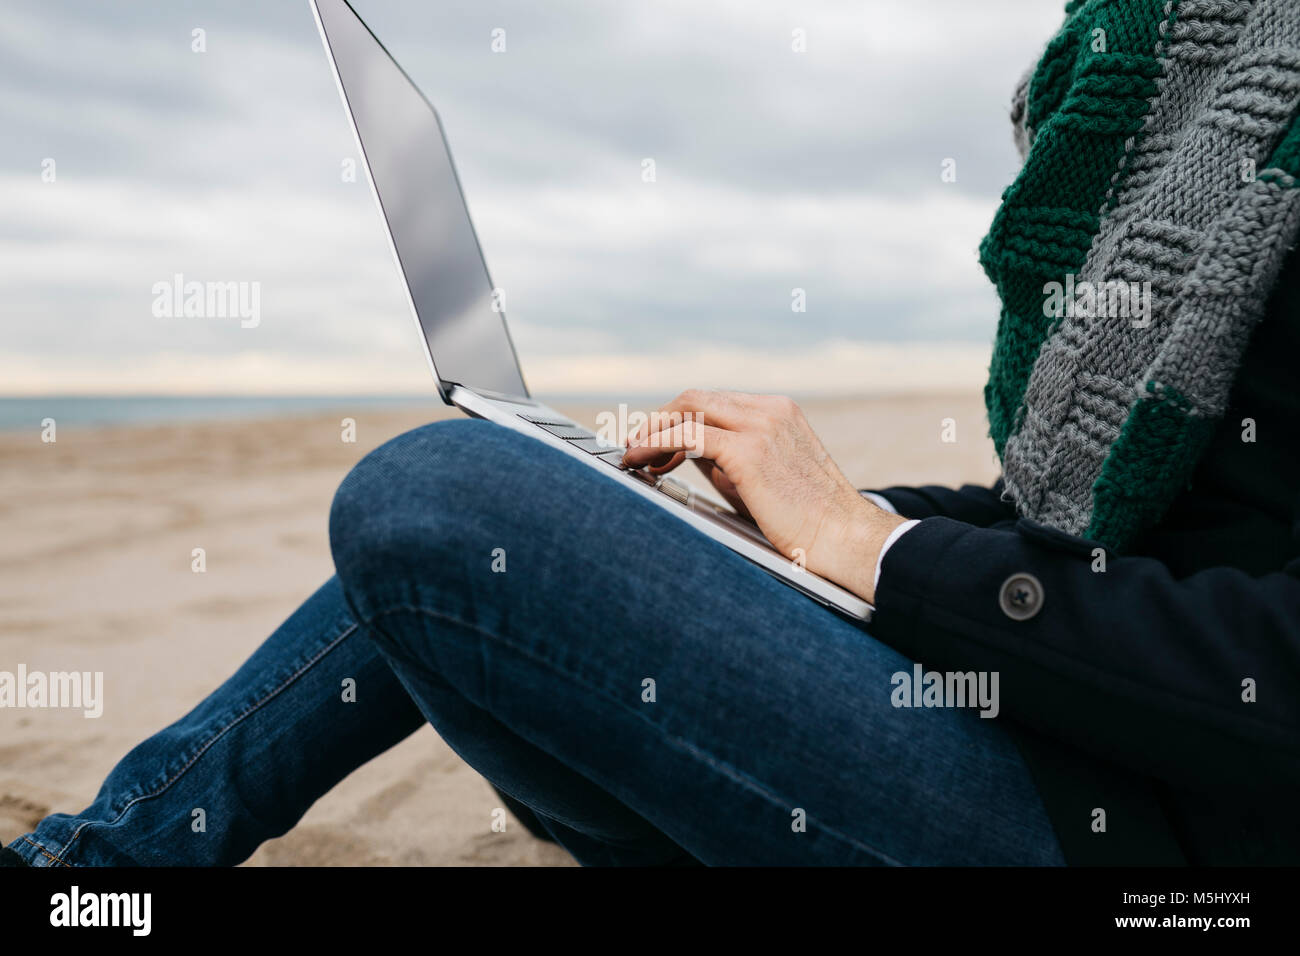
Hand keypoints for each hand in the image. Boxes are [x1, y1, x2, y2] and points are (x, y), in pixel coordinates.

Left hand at [622, 390, 906, 602]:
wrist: (844, 538)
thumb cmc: (807, 520)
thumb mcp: (766, 476)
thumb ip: (729, 457)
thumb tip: (685, 453)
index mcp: (778, 411)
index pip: (713, 401)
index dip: (677, 420)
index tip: (656, 446)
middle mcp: (769, 410)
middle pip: (695, 399)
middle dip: (659, 421)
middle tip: (636, 449)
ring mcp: (760, 426)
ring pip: (687, 410)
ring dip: (653, 432)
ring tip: (633, 457)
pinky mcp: (748, 451)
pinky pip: (688, 435)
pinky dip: (657, 444)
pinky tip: (643, 461)